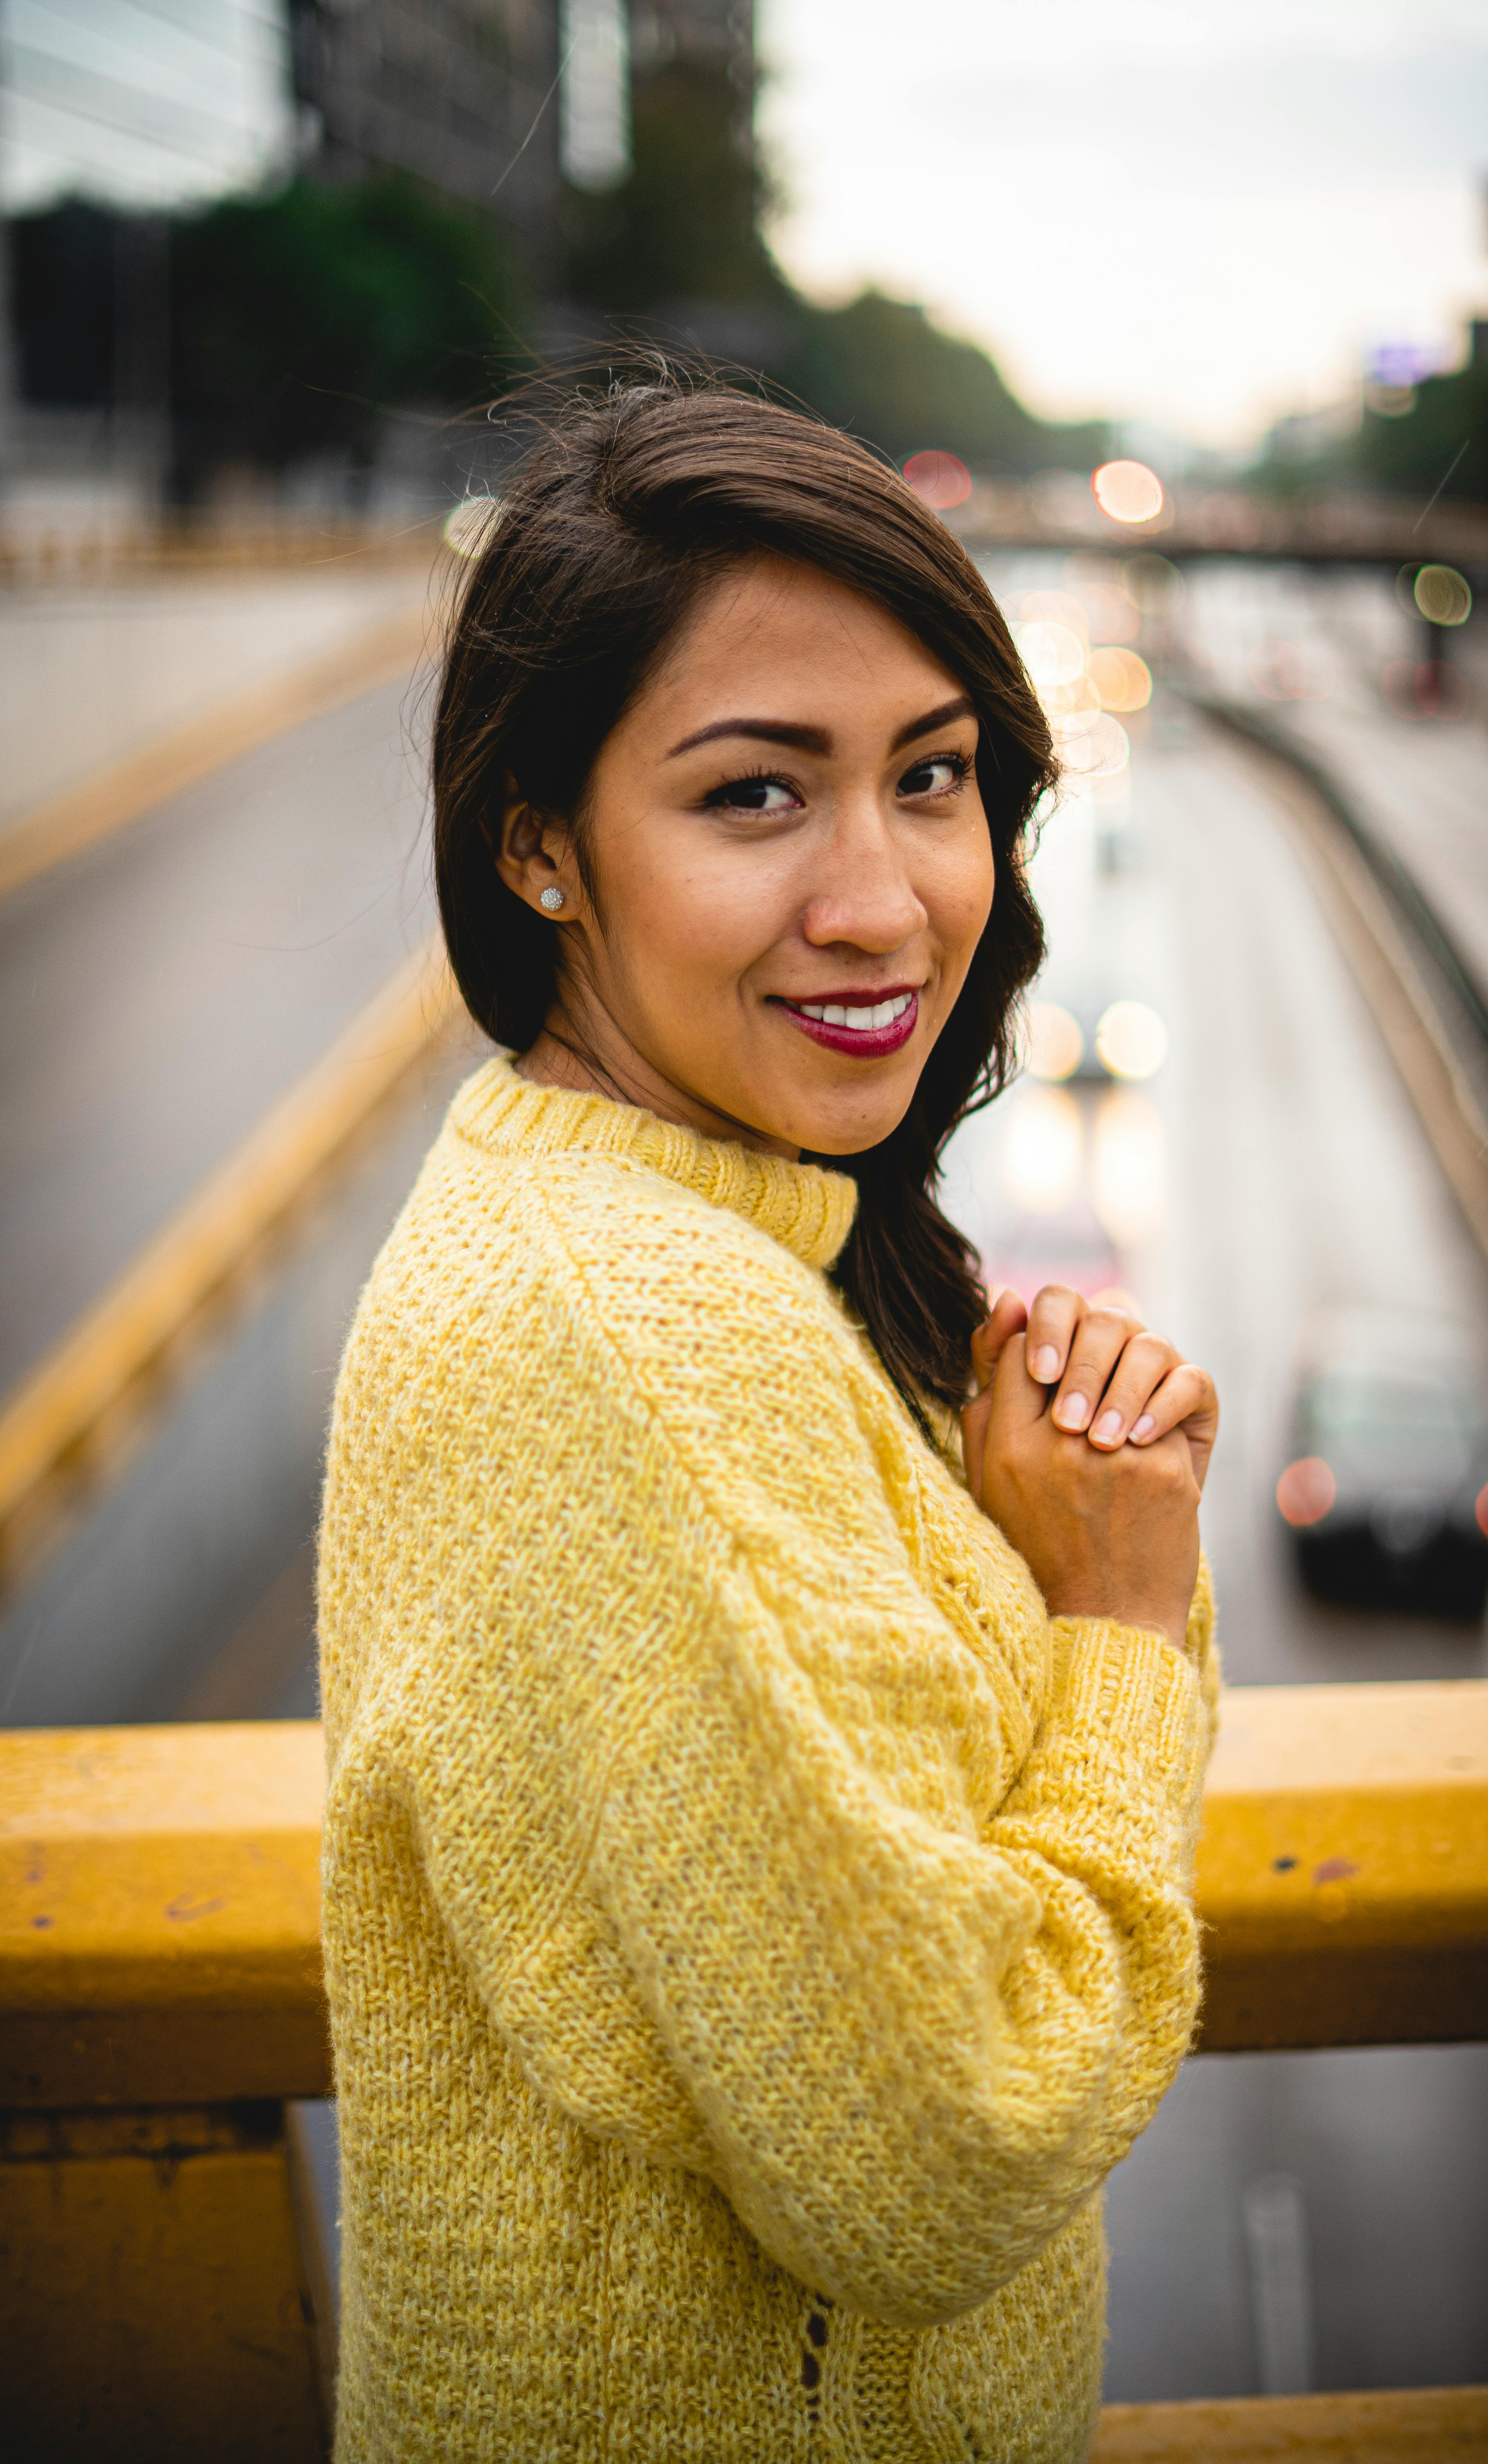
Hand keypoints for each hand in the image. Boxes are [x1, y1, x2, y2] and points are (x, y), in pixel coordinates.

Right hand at [961, 1286, 1216, 1649]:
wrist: (1104, 1630)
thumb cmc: (1040, 1553)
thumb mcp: (988, 1483)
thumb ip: (988, 1402)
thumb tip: (1005, 1308)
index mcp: (1005, 1450)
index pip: (1020, 1348)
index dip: (1040, 1347)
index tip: (1051, 1371)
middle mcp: (1056, 1447)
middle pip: (1079, 1338)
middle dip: (1092, 1347)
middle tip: (1097, 1374)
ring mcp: (1114, 1457)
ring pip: (1135, 1356)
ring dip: (1133, 1374)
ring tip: (1122, 1411)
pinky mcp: (1166, 1470)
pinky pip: (1175, 1400)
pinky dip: (1167, 1414)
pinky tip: (1151, 1447)